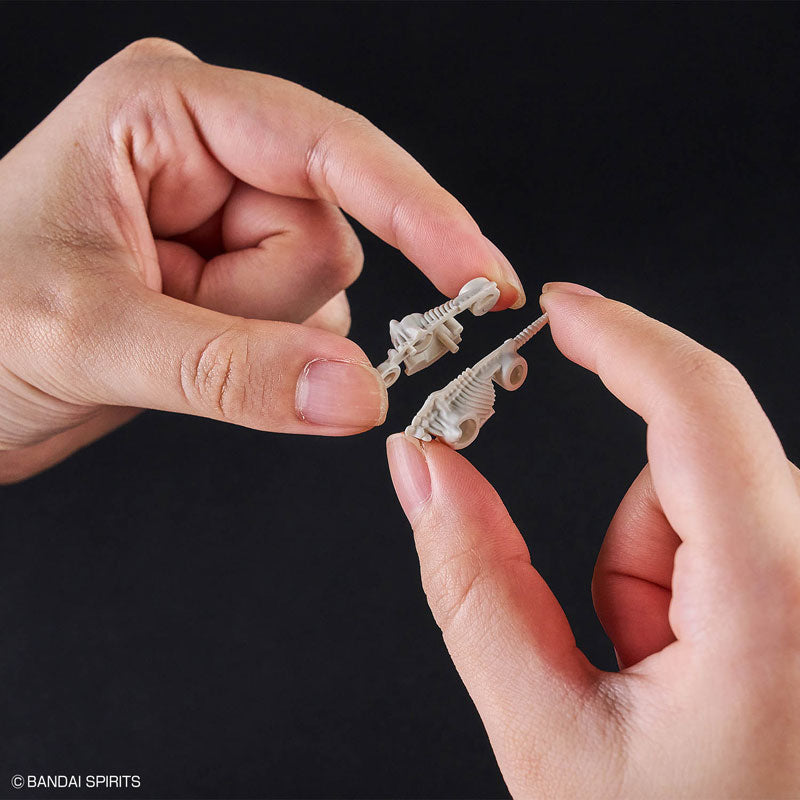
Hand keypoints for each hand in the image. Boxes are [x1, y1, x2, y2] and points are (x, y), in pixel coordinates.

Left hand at [0, 38, 524, 481]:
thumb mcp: (94, 339)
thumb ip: (233, 371)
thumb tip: (360, 394)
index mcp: (167, 113)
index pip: (329, 151)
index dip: (415, 210)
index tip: (482, 274)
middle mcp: (210, 154)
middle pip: (330, 232)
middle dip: (269, 301)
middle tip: (183, 319)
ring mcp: (225, 219)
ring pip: (322, 288)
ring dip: (258, 336)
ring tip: (164, 332)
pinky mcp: (234, 279)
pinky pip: (306, 327)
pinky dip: (265, 358)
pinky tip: (188, 347)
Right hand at [387, 282, 799, 797]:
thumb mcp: (547, 735)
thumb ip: (471, 583)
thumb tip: (424, 467)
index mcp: (779, 608)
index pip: (698, 409)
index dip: (620, 339)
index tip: (561, 308)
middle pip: (694, 469)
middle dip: (627, 542)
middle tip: (609, 644)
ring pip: (708, 508)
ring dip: (655, 574)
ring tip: (657, 682)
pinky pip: (735, 541)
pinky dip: (691, 588)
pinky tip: (696, 677)